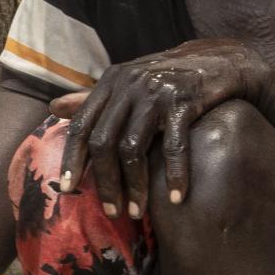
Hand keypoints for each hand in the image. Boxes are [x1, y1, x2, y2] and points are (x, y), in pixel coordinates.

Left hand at [47, 37, 274, 217]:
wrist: (220, 61)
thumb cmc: (167, 80)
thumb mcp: (128, 84)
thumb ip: (93, 99)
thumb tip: (54, 107)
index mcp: (111, 81)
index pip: (82, 126)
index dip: (72, 160)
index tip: (66, 190)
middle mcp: (130, 84)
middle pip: (104, 142)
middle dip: (105, 182)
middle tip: (111, 212)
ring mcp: (157, 91)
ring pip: (133, 148)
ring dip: (134, 186)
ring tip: (137, 213)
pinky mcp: (185, 100)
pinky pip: (174, 145)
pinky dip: (175, 174)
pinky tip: (177, 199)